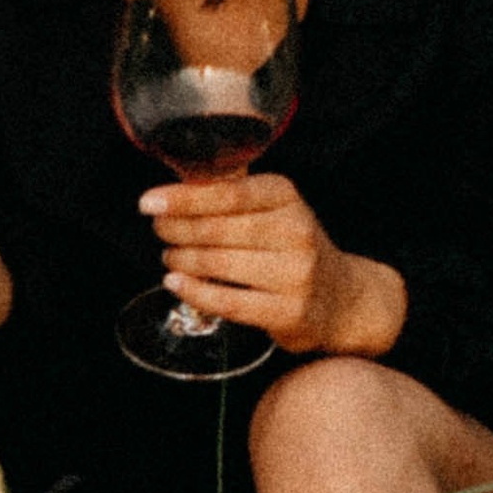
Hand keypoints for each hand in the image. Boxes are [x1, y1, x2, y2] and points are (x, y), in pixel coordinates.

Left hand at [138, 172, 406, 358]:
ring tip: (171, 256)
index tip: (148, 202)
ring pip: (218, 265)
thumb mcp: (274, 209)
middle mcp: (296, 231)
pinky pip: (228, 302)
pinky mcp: (289, 312)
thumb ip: (232, 194)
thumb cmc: (294, 247)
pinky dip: (194, 292)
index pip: (228, 193)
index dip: (183, 198)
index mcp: (287, 197)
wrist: (344, 298)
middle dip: (176, 229)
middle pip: (217, 229)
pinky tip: (176, 282)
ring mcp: (295, 274)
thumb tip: (177, 181)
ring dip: (182, 260)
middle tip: (159, 229)